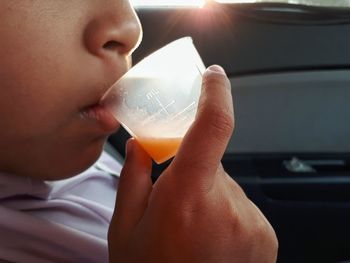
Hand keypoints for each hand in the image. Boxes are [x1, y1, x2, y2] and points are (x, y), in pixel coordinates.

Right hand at [108, 65, 277, 262]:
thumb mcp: (125, 229)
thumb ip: (134, 178)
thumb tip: (141, 145)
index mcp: (187, 197)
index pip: (213, 126)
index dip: (216, 93)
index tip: (213, 77)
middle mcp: (226, 205)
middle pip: (212, 162)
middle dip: (192, 171)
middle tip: (174, 200)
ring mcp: (251, 221)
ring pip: (225, 185)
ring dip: (208, 195)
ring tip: (191, 229)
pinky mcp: (264, 234)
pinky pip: (240, 205)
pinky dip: (224, 212)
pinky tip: (209, 239)